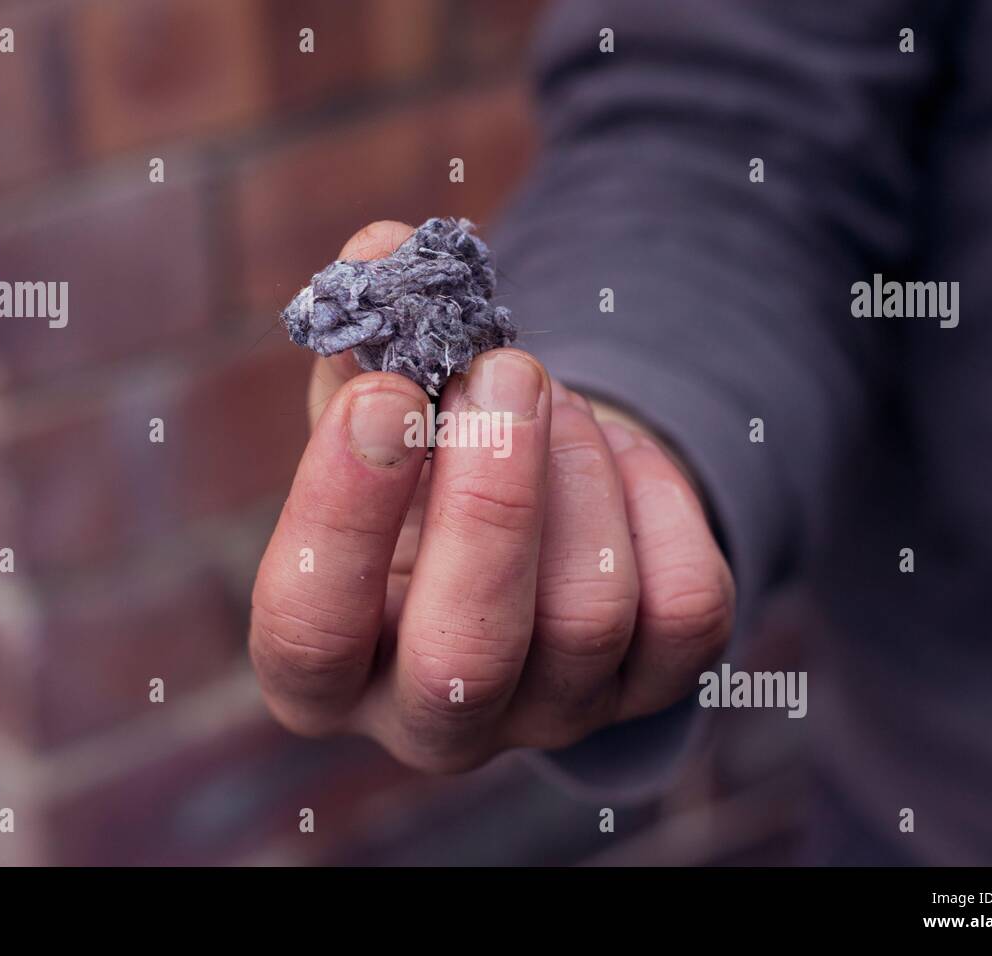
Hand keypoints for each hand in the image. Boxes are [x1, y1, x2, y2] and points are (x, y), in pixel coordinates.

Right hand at [250, 221, 734, 771]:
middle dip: (490, 501)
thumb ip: (363, 339)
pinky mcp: (648, 685)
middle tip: (503, 373)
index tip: (384, 394)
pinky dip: (654, 495)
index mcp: (328, 662)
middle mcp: (434, 715)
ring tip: (541, 391)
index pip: (309, 632)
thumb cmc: (420, 465)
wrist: (525, 511)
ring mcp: (550, 711)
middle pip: (465, 657)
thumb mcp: (374, 412)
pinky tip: (611, 453)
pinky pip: (682, 602)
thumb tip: (382, 254)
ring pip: (588, 614)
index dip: (341, 516)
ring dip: (574, 466)